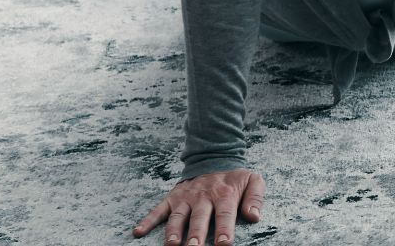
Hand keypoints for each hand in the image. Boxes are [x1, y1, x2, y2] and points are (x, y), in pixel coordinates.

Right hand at [131, 169, 264, 245]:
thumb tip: (254, 216)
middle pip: (199, 217)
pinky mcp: (172, 198)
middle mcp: (203, 196)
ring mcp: (186, 197)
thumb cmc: (234, 177)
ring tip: (171, 244)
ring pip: (178, 216)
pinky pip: (158, 209)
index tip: (223, 244)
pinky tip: (138, 231)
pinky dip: (147, 220)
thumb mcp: (252, 180)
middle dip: (196, 233)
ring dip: (173, 230)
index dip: (224, 229)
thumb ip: (255, 197)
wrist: (214, 157)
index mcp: (224, 193)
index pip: (225, 213)